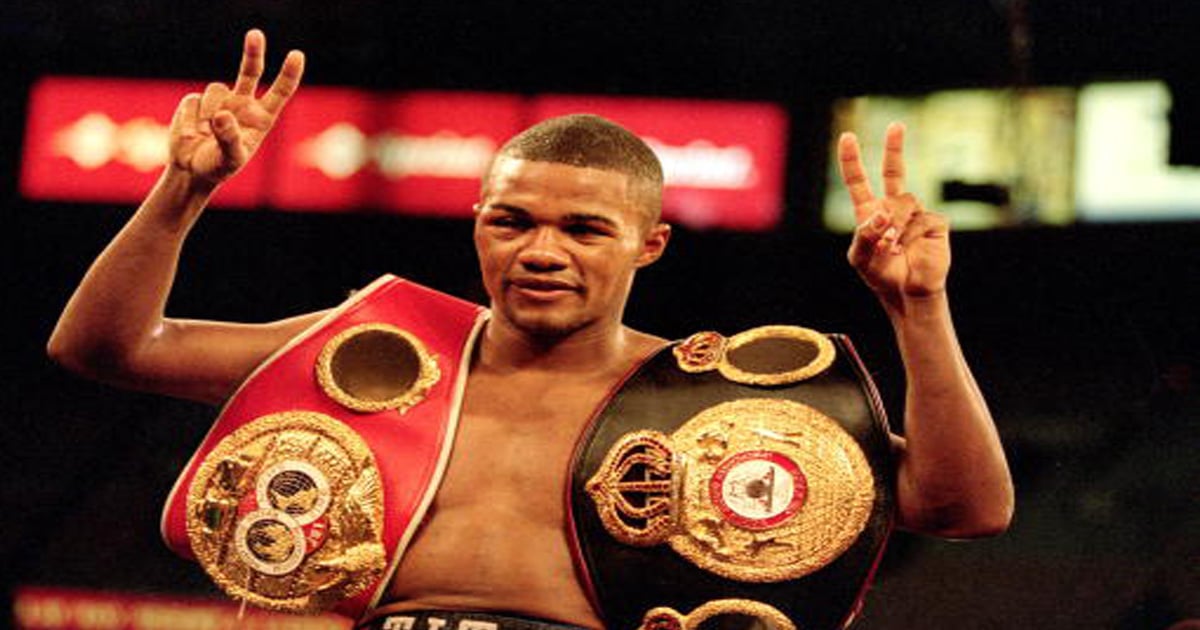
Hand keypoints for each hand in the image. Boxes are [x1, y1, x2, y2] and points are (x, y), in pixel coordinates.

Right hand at [168, 29, 304, 187]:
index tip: (297, 55)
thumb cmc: (219, 167)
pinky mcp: (197, 101)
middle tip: (255, 34)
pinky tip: (193, 132)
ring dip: (209, 113)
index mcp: (261, 118)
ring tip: (205, 133)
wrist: (191, 170)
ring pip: (216, 90)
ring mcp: (221, 101)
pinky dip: (191, 118)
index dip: (288, 74)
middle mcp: (243, 105)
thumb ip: (229, 138)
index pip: (280, 92)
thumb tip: (223, 115)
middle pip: (250, 71)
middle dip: (252, 52)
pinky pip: (194, 101)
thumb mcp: (230, 159)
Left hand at [838, 122, 949, 309]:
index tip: (848, 137)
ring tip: (890, 247)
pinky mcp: (934, 223)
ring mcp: (915, 213)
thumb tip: (880, 213)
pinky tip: (905, 249)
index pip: (859, 182)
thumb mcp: (860, 257)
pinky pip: (918, 218)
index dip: (852, 160)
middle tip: (896, 126)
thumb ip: (864, 234)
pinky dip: (907, 234)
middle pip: (894, 172)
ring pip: (902, 203)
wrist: (907, 293)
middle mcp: (893, 208)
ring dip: (892, 224)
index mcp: (870, 212)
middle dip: (894, 149)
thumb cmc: (882, 275)